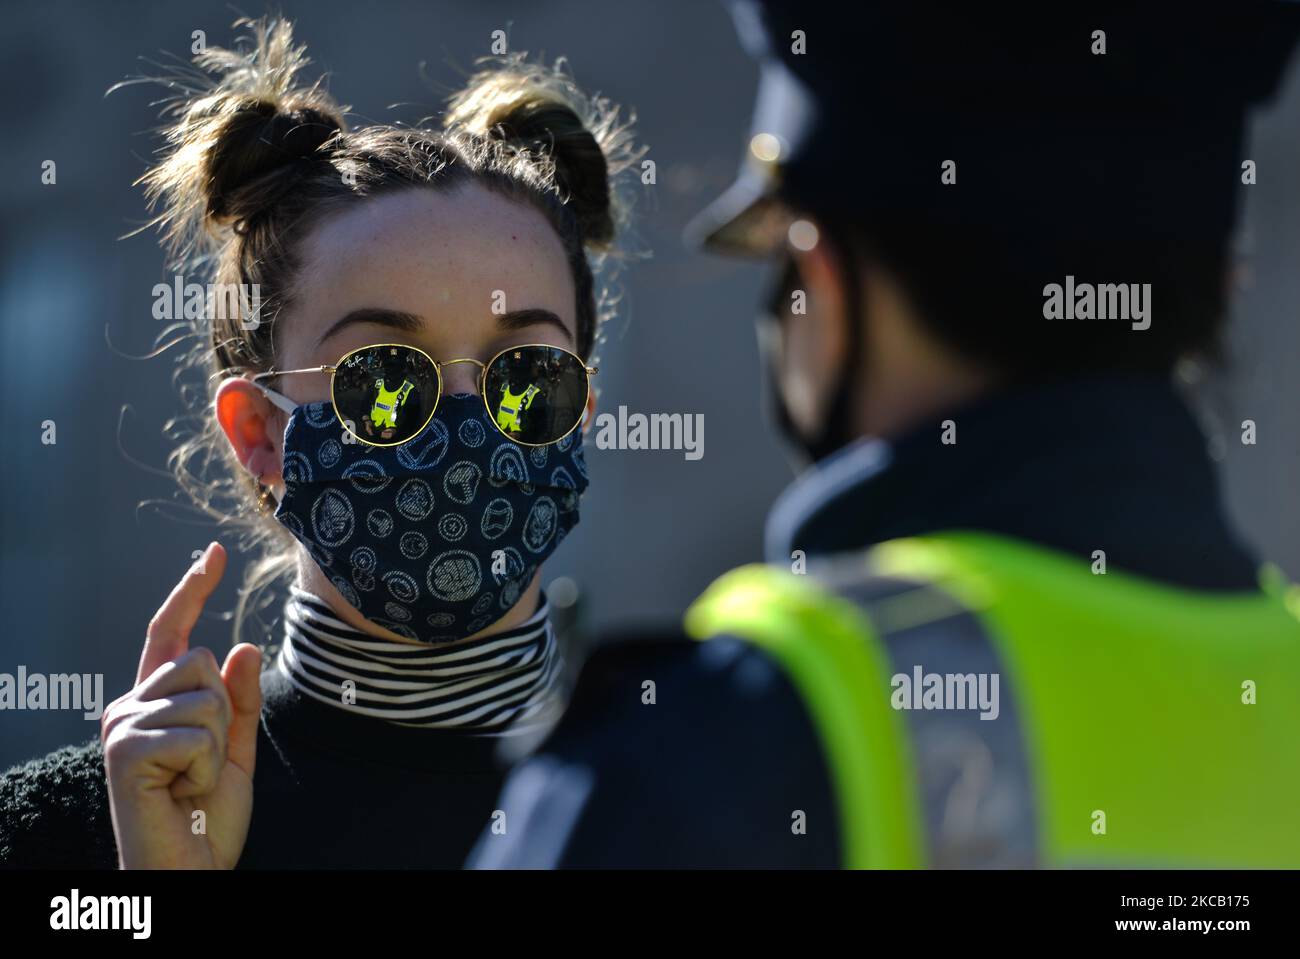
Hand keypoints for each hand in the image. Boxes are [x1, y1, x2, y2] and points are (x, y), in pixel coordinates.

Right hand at [102, 542, 261, 868]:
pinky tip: (185, 794)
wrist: (189, 871)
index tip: (215, 552)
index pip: (172, 634)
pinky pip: (196, 732)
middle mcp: (128, 707)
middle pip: (200, 659)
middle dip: (224, 713)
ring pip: (203, 694)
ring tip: (193, 783)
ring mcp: (121, 728)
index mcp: (154, 703)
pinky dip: (206, 766)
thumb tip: (243, 645)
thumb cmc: (207, 820)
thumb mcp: (236, 752)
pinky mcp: (124, 752)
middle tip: (205, 765)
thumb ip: (240, 702)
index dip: (192, 590)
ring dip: (217, 745)